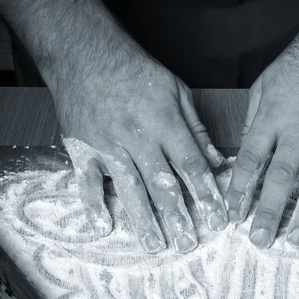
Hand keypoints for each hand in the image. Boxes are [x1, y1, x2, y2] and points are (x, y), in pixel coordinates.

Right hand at [57, 50, 226, 253]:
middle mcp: (137, 137)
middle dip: (177, 217)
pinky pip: (86, 180)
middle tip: (188, 245)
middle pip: (161, 184)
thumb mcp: (177, 92)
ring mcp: (106, 144)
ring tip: (155, 246)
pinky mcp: (81, 148)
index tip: (218, 220)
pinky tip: (104, 226)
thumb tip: (218, 162)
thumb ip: (197, 130)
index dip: (206, 194)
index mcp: (164, 123)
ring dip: (142, 220)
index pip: (191, 165)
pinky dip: (93, 204)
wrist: (84, 53)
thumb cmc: (136, 72)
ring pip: (128, 188)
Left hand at [226, 25, 298, 248]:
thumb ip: (255, 121)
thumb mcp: (266, 84)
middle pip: (280, 177)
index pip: (250, 160)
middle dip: (267, 212)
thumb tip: (244, 154)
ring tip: (297, 239)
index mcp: (273, 116)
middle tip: (260, 240)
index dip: (239, 191)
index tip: (232, 216)